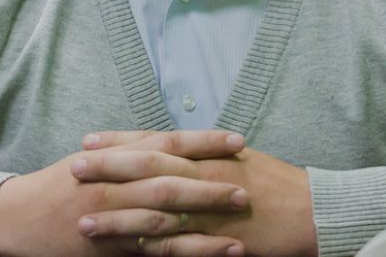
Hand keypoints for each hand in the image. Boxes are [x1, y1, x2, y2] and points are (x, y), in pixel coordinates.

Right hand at [0, 130, 249, 256]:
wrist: (15, 219)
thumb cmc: (56, 187)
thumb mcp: (90, 160)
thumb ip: (127, 150)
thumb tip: (166, 141)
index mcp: (113, 159)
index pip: (165, 144)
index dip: (202, 141)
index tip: (236, 139)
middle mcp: (114, 186)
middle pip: (171, 180)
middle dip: (211, 182)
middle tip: (248, 185)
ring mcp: (113, 219)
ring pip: (167, 219)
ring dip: (207, 220)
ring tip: (242, 222)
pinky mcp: (110, 249)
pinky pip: (155, 252)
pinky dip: (189, 252)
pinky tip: (218, 253)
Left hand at [78, 131, 317, 256]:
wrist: (312, 211)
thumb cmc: (275, 184)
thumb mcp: (236, 158)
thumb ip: (200, 155)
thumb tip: (168, 148)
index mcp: (206, 154)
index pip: (154, 142)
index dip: (119, 141)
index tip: (88, 140)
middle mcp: (203, 176)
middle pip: (147, 169)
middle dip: (108, 169)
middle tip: (73, 169)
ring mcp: (209, 210)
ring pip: (154, 212)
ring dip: (116, 217)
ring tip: (83, 222)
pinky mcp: (216, 240)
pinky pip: (178, 247)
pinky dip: (149, 249)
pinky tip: (123, 252)